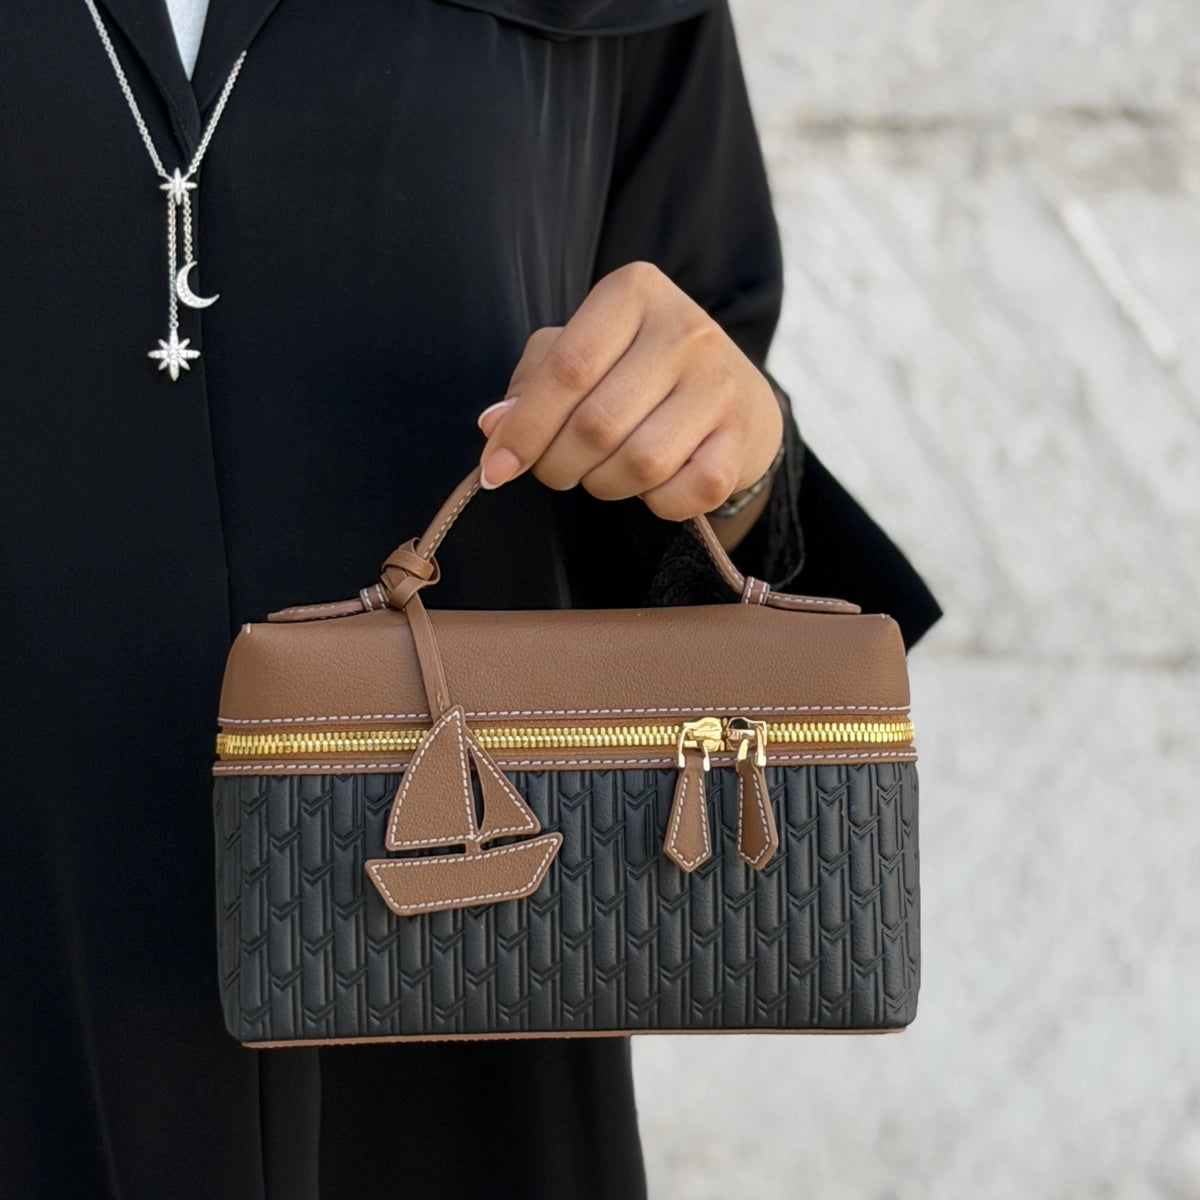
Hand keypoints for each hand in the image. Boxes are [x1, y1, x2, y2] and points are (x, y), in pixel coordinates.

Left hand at [476, 261, 782, 524]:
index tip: (494, 469)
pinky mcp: (744, 437)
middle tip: (556, 470)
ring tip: (602, 474)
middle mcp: (686, 328)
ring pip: (640, 463)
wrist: (733, 395)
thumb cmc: (635, 371)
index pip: (567, 369)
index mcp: (634, 292)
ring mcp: (721, 384)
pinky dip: (656, 504)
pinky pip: (685, 493)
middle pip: (597, 424)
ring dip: (605, 485)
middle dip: (559, 465)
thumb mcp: (580, 352)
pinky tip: (651, 486)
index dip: (525, 428)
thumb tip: (495, 427)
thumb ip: (532, 383)